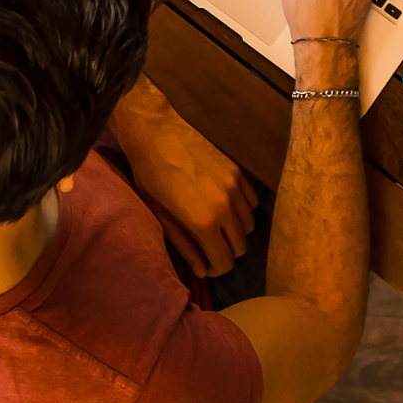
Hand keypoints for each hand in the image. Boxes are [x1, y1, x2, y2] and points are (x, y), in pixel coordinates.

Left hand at [113, 76, 257, 276]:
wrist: (157, 132)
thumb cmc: (150, 177)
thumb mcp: (161, 216)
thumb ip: (185, 246)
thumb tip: (203, 270)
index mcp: (203, 223)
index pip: (225, 262)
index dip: (215, 268)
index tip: (206, 263)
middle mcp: (226, 207)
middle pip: (240, 246)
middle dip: (225, 252)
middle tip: (209, 246)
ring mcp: (236, 187)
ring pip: (249, 225)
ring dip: (235, 231)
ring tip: (216, 224)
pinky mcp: (239, 171)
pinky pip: (252, 202)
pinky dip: (242, 210)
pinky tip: (224, 204)